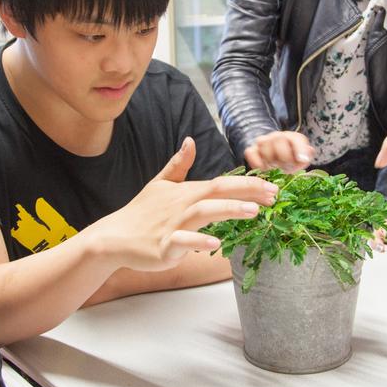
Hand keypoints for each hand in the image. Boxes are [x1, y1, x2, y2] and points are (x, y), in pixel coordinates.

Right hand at [88, 137, 278, 270]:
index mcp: (186, 192)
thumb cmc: (140, 213)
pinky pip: (181, 242)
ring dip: (227, 210)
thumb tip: (190, 141)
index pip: (221, 183)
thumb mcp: (160, 184)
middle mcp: (182, 205)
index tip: (272, 186)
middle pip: (217, 192)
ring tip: (253, 211)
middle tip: (273, 195)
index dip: (248, 184)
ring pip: (202, 213)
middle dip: (247, 192)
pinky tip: (215, 245)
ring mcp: (173, 225)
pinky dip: (197, 242)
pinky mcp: (163, 246)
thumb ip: (178, 165)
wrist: (114, 237)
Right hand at [244, 130, 313, 172]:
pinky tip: (264, 169)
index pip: (296, 138)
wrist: (275, 161)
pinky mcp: (251, 150)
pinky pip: (250, 152)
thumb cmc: (290, 162)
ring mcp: (263, 142)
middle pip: (278, 139)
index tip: (302, 160)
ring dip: (270, 160)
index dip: (299, 149)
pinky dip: (257, 162)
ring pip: (263, 144)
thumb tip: (308, 152)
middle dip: (284, 156)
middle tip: (286, 167)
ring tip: (275, 168)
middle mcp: (277, 137)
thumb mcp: (301, 161)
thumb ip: (306, 156)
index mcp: (292, 138)